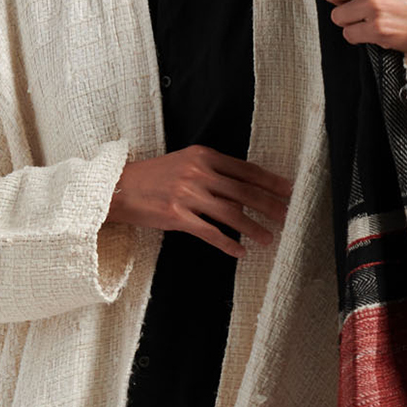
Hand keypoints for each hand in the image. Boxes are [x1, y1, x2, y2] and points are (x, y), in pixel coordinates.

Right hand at [106, 144, 294, 258]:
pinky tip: (240, 251)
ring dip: (254, 228)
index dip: (270, 181)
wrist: (118, 187)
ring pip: (231, 213)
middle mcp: (198, 172)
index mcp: (204, 155)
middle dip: (270, 205)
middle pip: (244, 191)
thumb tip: (244, 191)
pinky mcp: (177, 216)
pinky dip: (228, 243)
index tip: (288, 190)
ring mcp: (188, 194)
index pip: (246, 169)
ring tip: (269, 238)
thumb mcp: (185, 163)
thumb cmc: (154, 177)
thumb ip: (213, 172)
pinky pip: (210, 232)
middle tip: (286, 216)